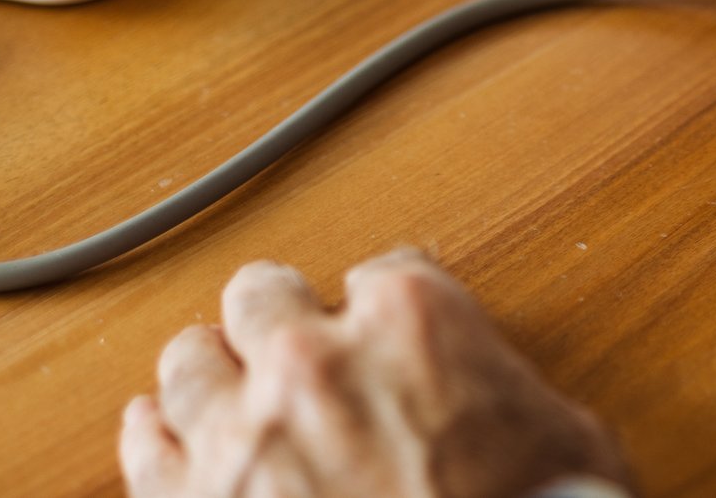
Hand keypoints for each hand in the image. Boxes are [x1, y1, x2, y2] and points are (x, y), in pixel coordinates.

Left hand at [123, 251, 634, 497]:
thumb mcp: (569, 444)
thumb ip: (521, 401)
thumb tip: (520, 418)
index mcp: (412, 321)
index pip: (385, 271)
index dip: (385, 307)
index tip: (386, 335)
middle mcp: (314, 358)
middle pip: (264, 295)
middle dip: (281, 319)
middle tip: (294, 346)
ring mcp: (243, 431)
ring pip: (190, 359)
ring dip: (212, 370)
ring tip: (225, 384)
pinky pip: (146, 443)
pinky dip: (155, 434)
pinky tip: (162, 431)